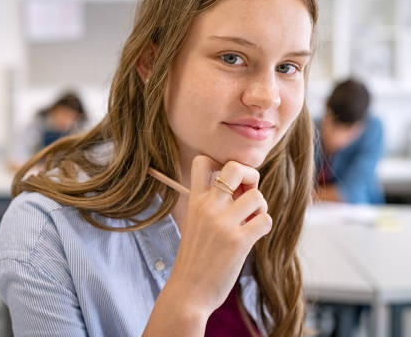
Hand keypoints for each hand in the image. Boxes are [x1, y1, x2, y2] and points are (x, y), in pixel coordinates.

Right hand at [166, 155, 271, 316]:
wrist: (187, 292)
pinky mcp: (239, 241)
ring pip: (257, 196)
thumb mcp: (194, 224)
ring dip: (261, 207)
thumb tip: (242, 190)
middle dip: (250, 175)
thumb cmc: (194, 259)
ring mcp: (223, 224)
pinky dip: (264, 225)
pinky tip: (254, 234)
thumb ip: (212, 204)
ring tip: (252, 220)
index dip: (221, 163)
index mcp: (194, 201)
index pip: (203, 161)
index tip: (229, 181)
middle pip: (235, 168)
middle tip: (248, 193)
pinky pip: (265, 220)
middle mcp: (208, 207)